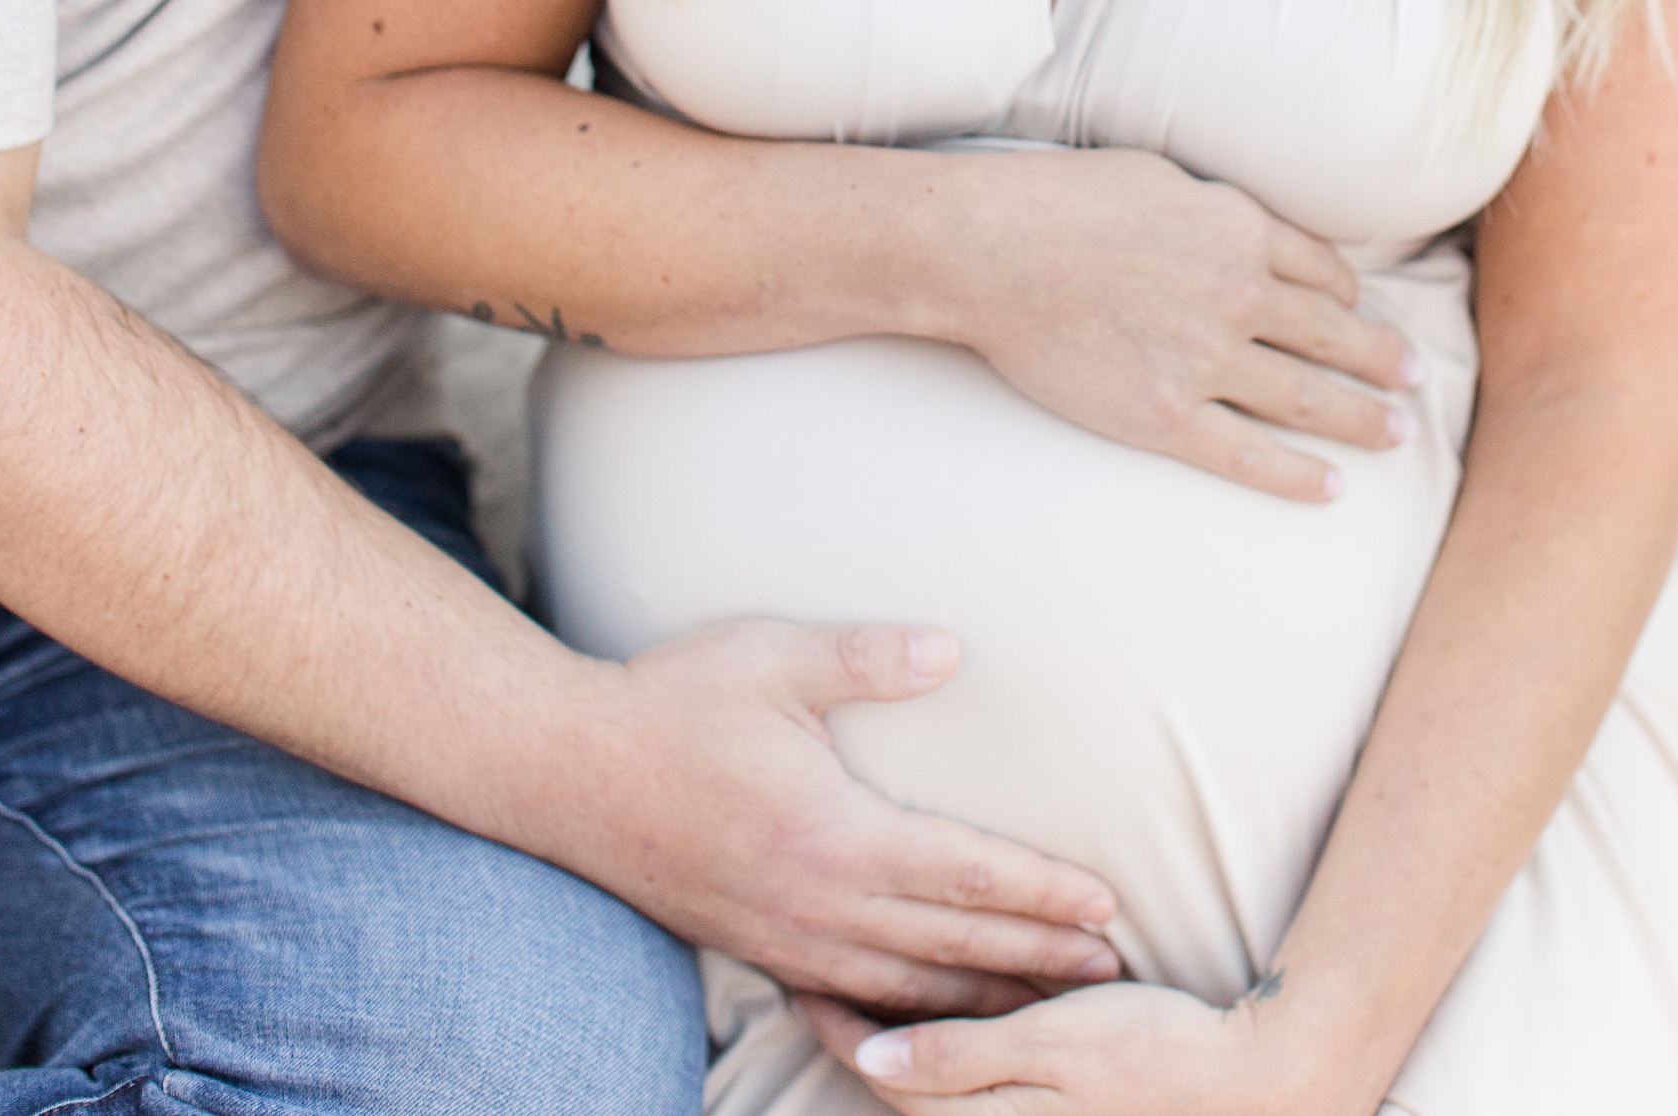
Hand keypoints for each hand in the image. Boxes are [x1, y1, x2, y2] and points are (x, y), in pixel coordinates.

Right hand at [574, 617, 1122, 1017]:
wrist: (567, 770)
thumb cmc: (672, 702)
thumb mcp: (771, 658)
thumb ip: (865, 656)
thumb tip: (951, 651)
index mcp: (834, 834)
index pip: (963, 872)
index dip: (1039, 891)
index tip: (1105, 904)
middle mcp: (816, 902)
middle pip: (950, 943)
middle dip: (1035, 957)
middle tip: (1110, 970)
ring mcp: (782, 937)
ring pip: (905, 985)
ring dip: (981, 995)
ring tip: (1045, 1002)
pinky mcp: (753, 947)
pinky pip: (842, 999)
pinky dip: (897, 1017)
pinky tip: (920, 1026)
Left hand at [800, 979, 1333, 1114]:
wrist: (1244, 1081)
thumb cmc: (1150, 1053)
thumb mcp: (1049, 1045)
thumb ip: (958, 1057)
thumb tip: (871, 1065)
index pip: (883, 1078)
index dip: (839, 1027)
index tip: (802, 975)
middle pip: (901, 1087)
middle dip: (858, 1030)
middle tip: (816, 968)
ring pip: (935, 1088)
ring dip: (898, 1038)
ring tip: (861, 984)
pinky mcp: (1052, 1107)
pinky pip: (976, 1086)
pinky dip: (945, 1050)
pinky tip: (938, 1014)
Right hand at [949, 150, 1422, 501]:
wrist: (989, 249)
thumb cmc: (1059, 199)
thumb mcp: (1156, 176)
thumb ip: (1210, 207)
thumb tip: (1239, 224)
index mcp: (1239, 229)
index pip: (1321, 269)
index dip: (1348, 294)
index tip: (1361, 311)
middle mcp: (1238, 294)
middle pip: (1332, 334)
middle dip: (1380, 358)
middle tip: (1413, 377)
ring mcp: (1205, 359)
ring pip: (1306, 397)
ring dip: (1359, 417)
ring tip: (1395, 432)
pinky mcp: (1165, 416)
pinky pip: (1250, 455)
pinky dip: (1297, 475)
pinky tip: (1331, 487)